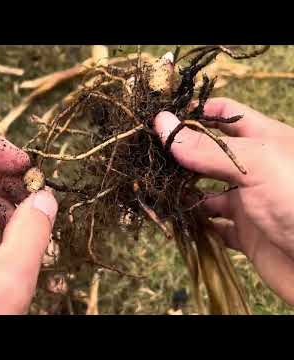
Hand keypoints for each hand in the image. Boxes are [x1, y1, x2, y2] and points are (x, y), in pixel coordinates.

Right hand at [154, 98, 293, 304]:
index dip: (195, 113)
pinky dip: (194, 226)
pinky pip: (212, 227)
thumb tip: (160, 123)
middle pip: (209, 155)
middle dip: (181, 157)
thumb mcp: (253, 165)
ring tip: (155, 193)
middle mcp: (254, 169)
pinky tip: (177, 223)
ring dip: (183, 194)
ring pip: (206, 193)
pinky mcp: (245, 234)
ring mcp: (248, 202)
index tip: (162, 121)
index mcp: (263, 140)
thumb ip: (205, 148)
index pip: (224, 115)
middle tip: (149, 159)